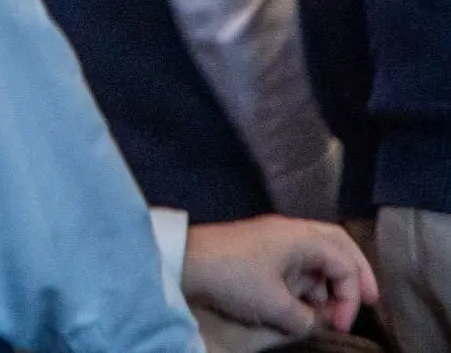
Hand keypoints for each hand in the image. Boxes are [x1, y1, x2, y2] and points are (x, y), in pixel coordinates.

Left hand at [183, 216, 377, 339]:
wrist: (185, 262)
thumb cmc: (233, 277)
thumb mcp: (275, 306)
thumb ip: (305, 319)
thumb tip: (312, 321)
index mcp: (299, 236)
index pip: (344, 262)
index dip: (351, 296)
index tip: (339, 325)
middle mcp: (291, 231)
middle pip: (337, 243)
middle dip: (355, 272)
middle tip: (369, 300)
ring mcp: (275, 237)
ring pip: (318, 253)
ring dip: (329, 281)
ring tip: (327, 312)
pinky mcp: (262, 249)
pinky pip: (298, 260)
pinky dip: (309, 280)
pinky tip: (305, 303)